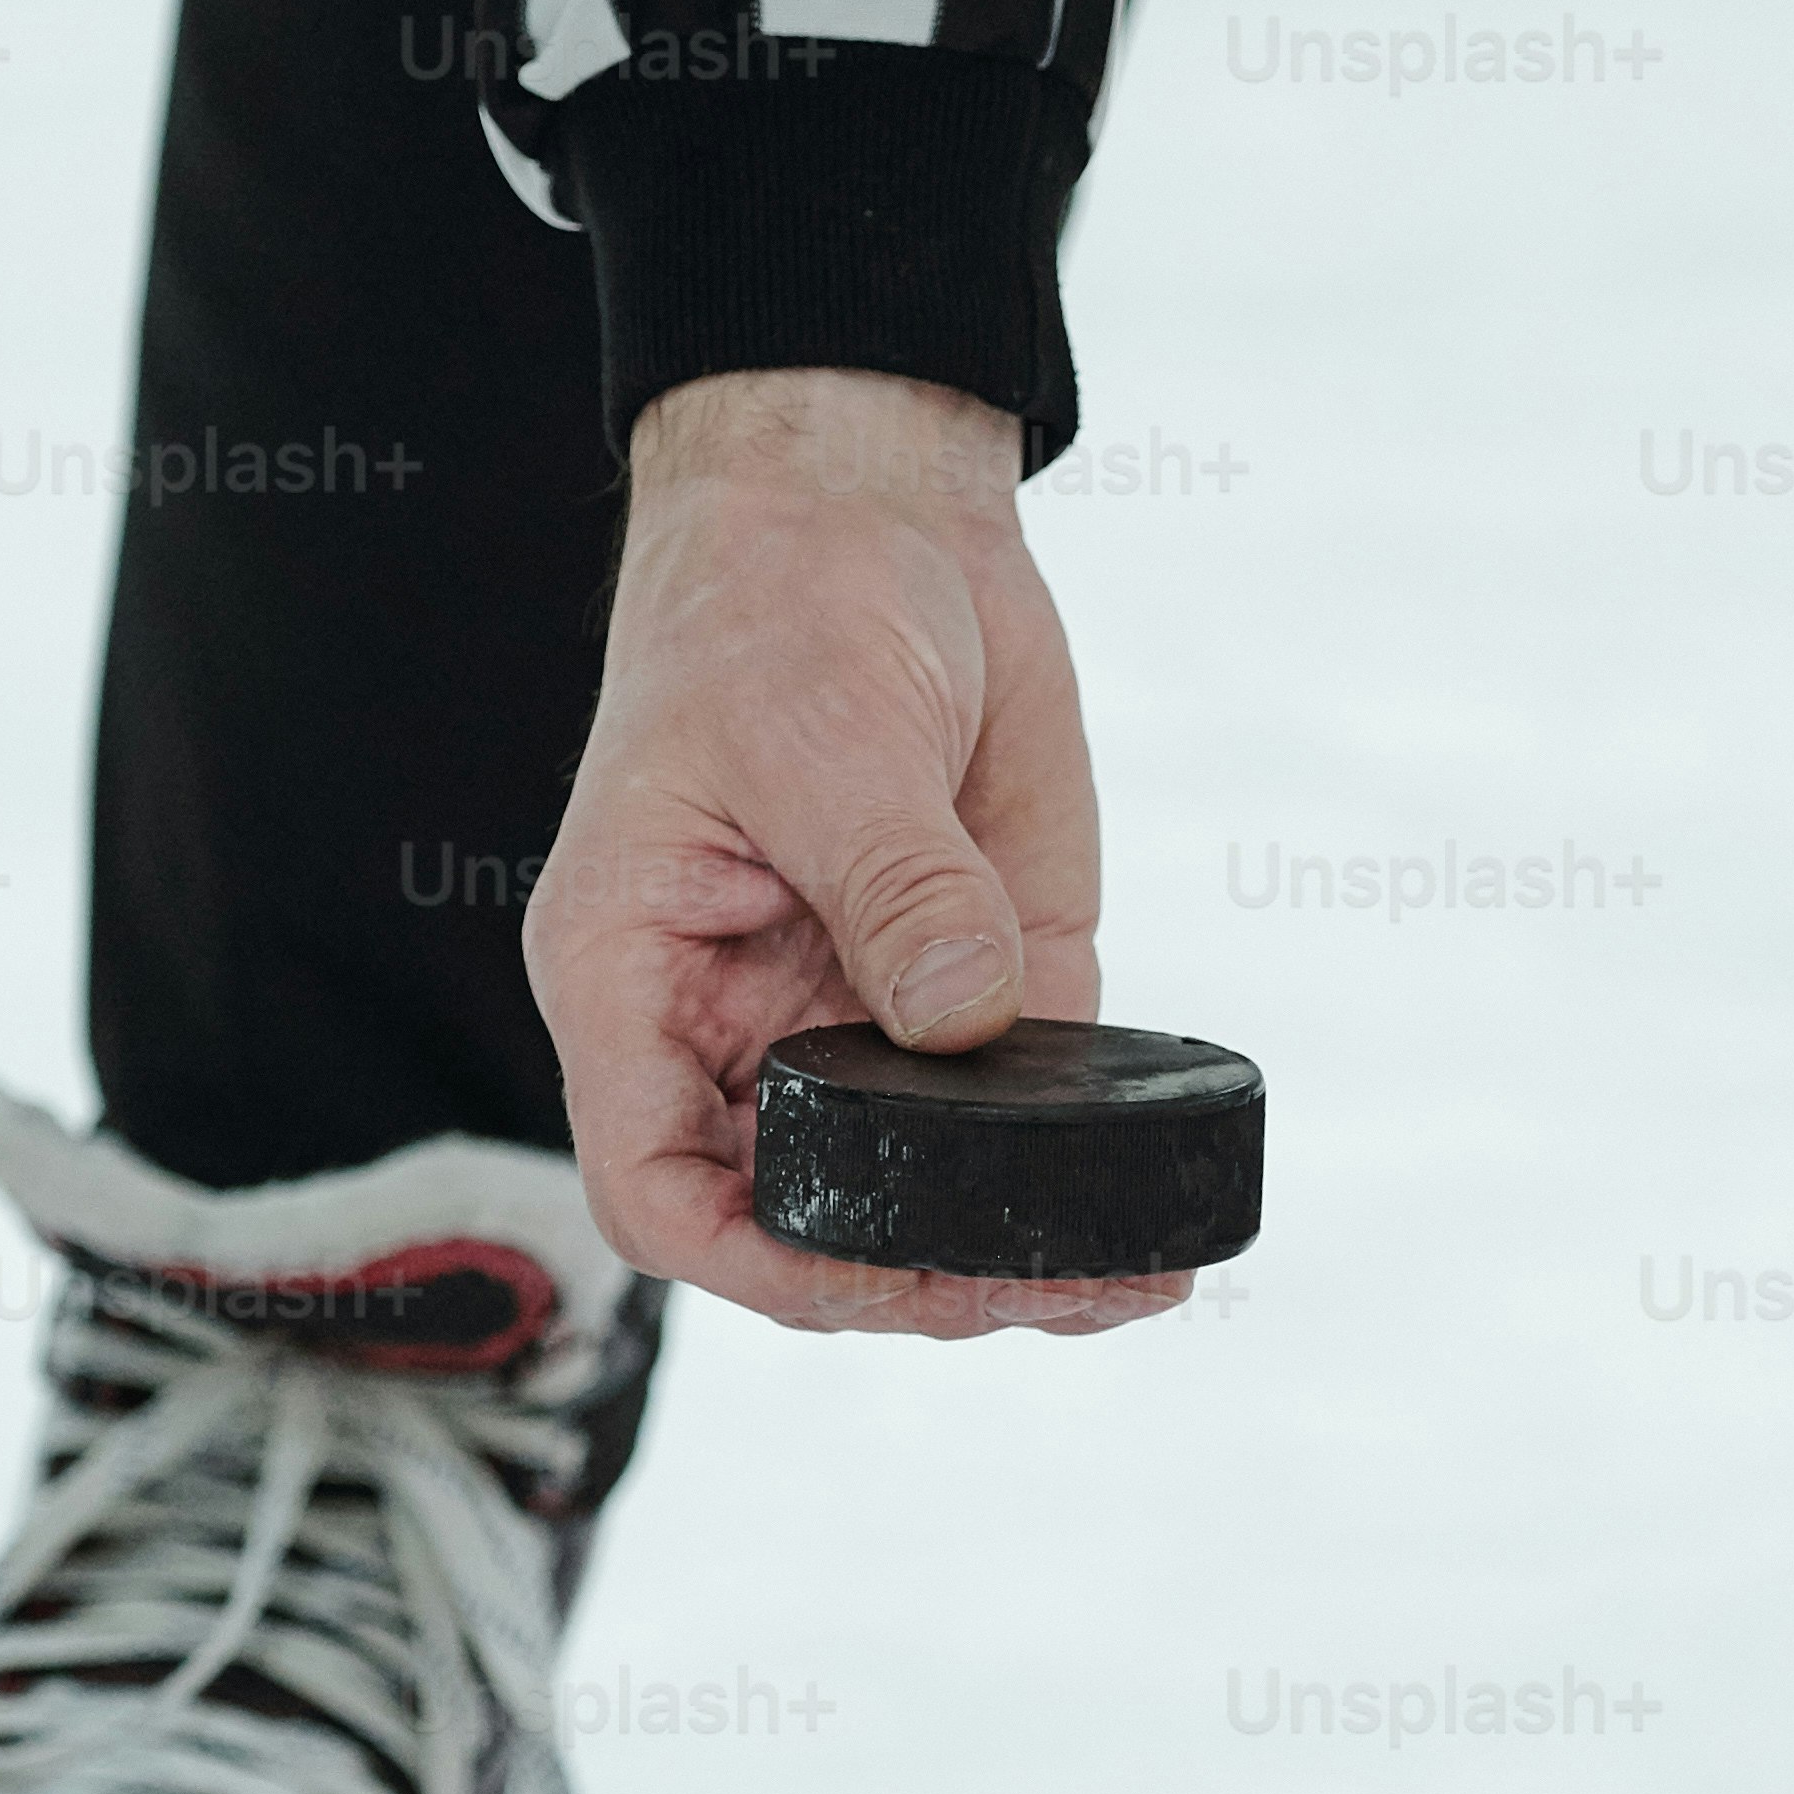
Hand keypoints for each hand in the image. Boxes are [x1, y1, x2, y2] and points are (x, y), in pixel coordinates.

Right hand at [528, 363, 1175, 1341]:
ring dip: (1013, 1250)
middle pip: (801, 1219)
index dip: (753, 1260)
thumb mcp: (824, 737)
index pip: (659, 1188)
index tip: (870, 1275)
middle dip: (913, 1277)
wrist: (877, 507)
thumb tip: (969, 1019)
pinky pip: (1020, 1115)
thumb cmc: (782, 601)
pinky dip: (1081, 1173)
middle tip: (1044, 1286)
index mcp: (639, 982)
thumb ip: (896, 887)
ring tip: (1128, 1284)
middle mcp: (740, 1028)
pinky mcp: (977, 984)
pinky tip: (1155, 1215)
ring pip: (919, 1190)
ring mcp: (861, 1018)